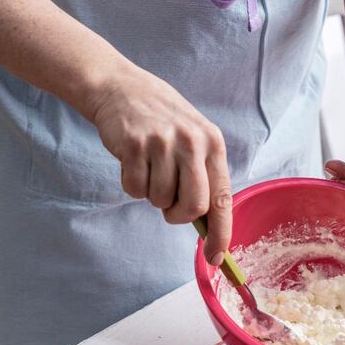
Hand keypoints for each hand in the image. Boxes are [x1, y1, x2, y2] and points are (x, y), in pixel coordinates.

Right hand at [90, 67, 231, 265]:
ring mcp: (162, 143)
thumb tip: (210, 226)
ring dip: (153, 195)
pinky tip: (134, 162)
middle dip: (179, 215)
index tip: (217, 256)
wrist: (121, 87)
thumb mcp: (195, 139)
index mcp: (213, 144)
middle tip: (170, 204)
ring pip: (161, 200)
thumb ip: (204, 176)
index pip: (223, 198)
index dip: (221, 232)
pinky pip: (135, 189)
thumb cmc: (163, 121)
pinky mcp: (133, 145)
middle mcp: (192, 143)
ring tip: (150, 168)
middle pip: (193, 207)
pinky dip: (132, 184)